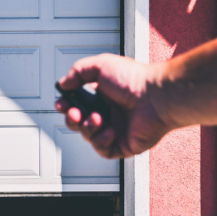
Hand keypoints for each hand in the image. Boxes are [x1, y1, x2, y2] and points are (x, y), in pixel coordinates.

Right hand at [55, 54, 173, 158]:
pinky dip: (101, 141)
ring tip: (98, 118)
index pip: (77, 103)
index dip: (66, 105)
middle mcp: (109, 113)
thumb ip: (78, 71)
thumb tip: (63, 84)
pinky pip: (103, 150)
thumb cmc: (134, 80)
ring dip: (88, 128)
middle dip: (71, 119)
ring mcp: (116, 130)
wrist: (156, 98)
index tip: (61, 103)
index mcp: (103, 96)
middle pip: (79, 122)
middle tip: (75, 113)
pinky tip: (110, 130)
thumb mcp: (101, 65)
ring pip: (88, 136)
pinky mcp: (123, 145)